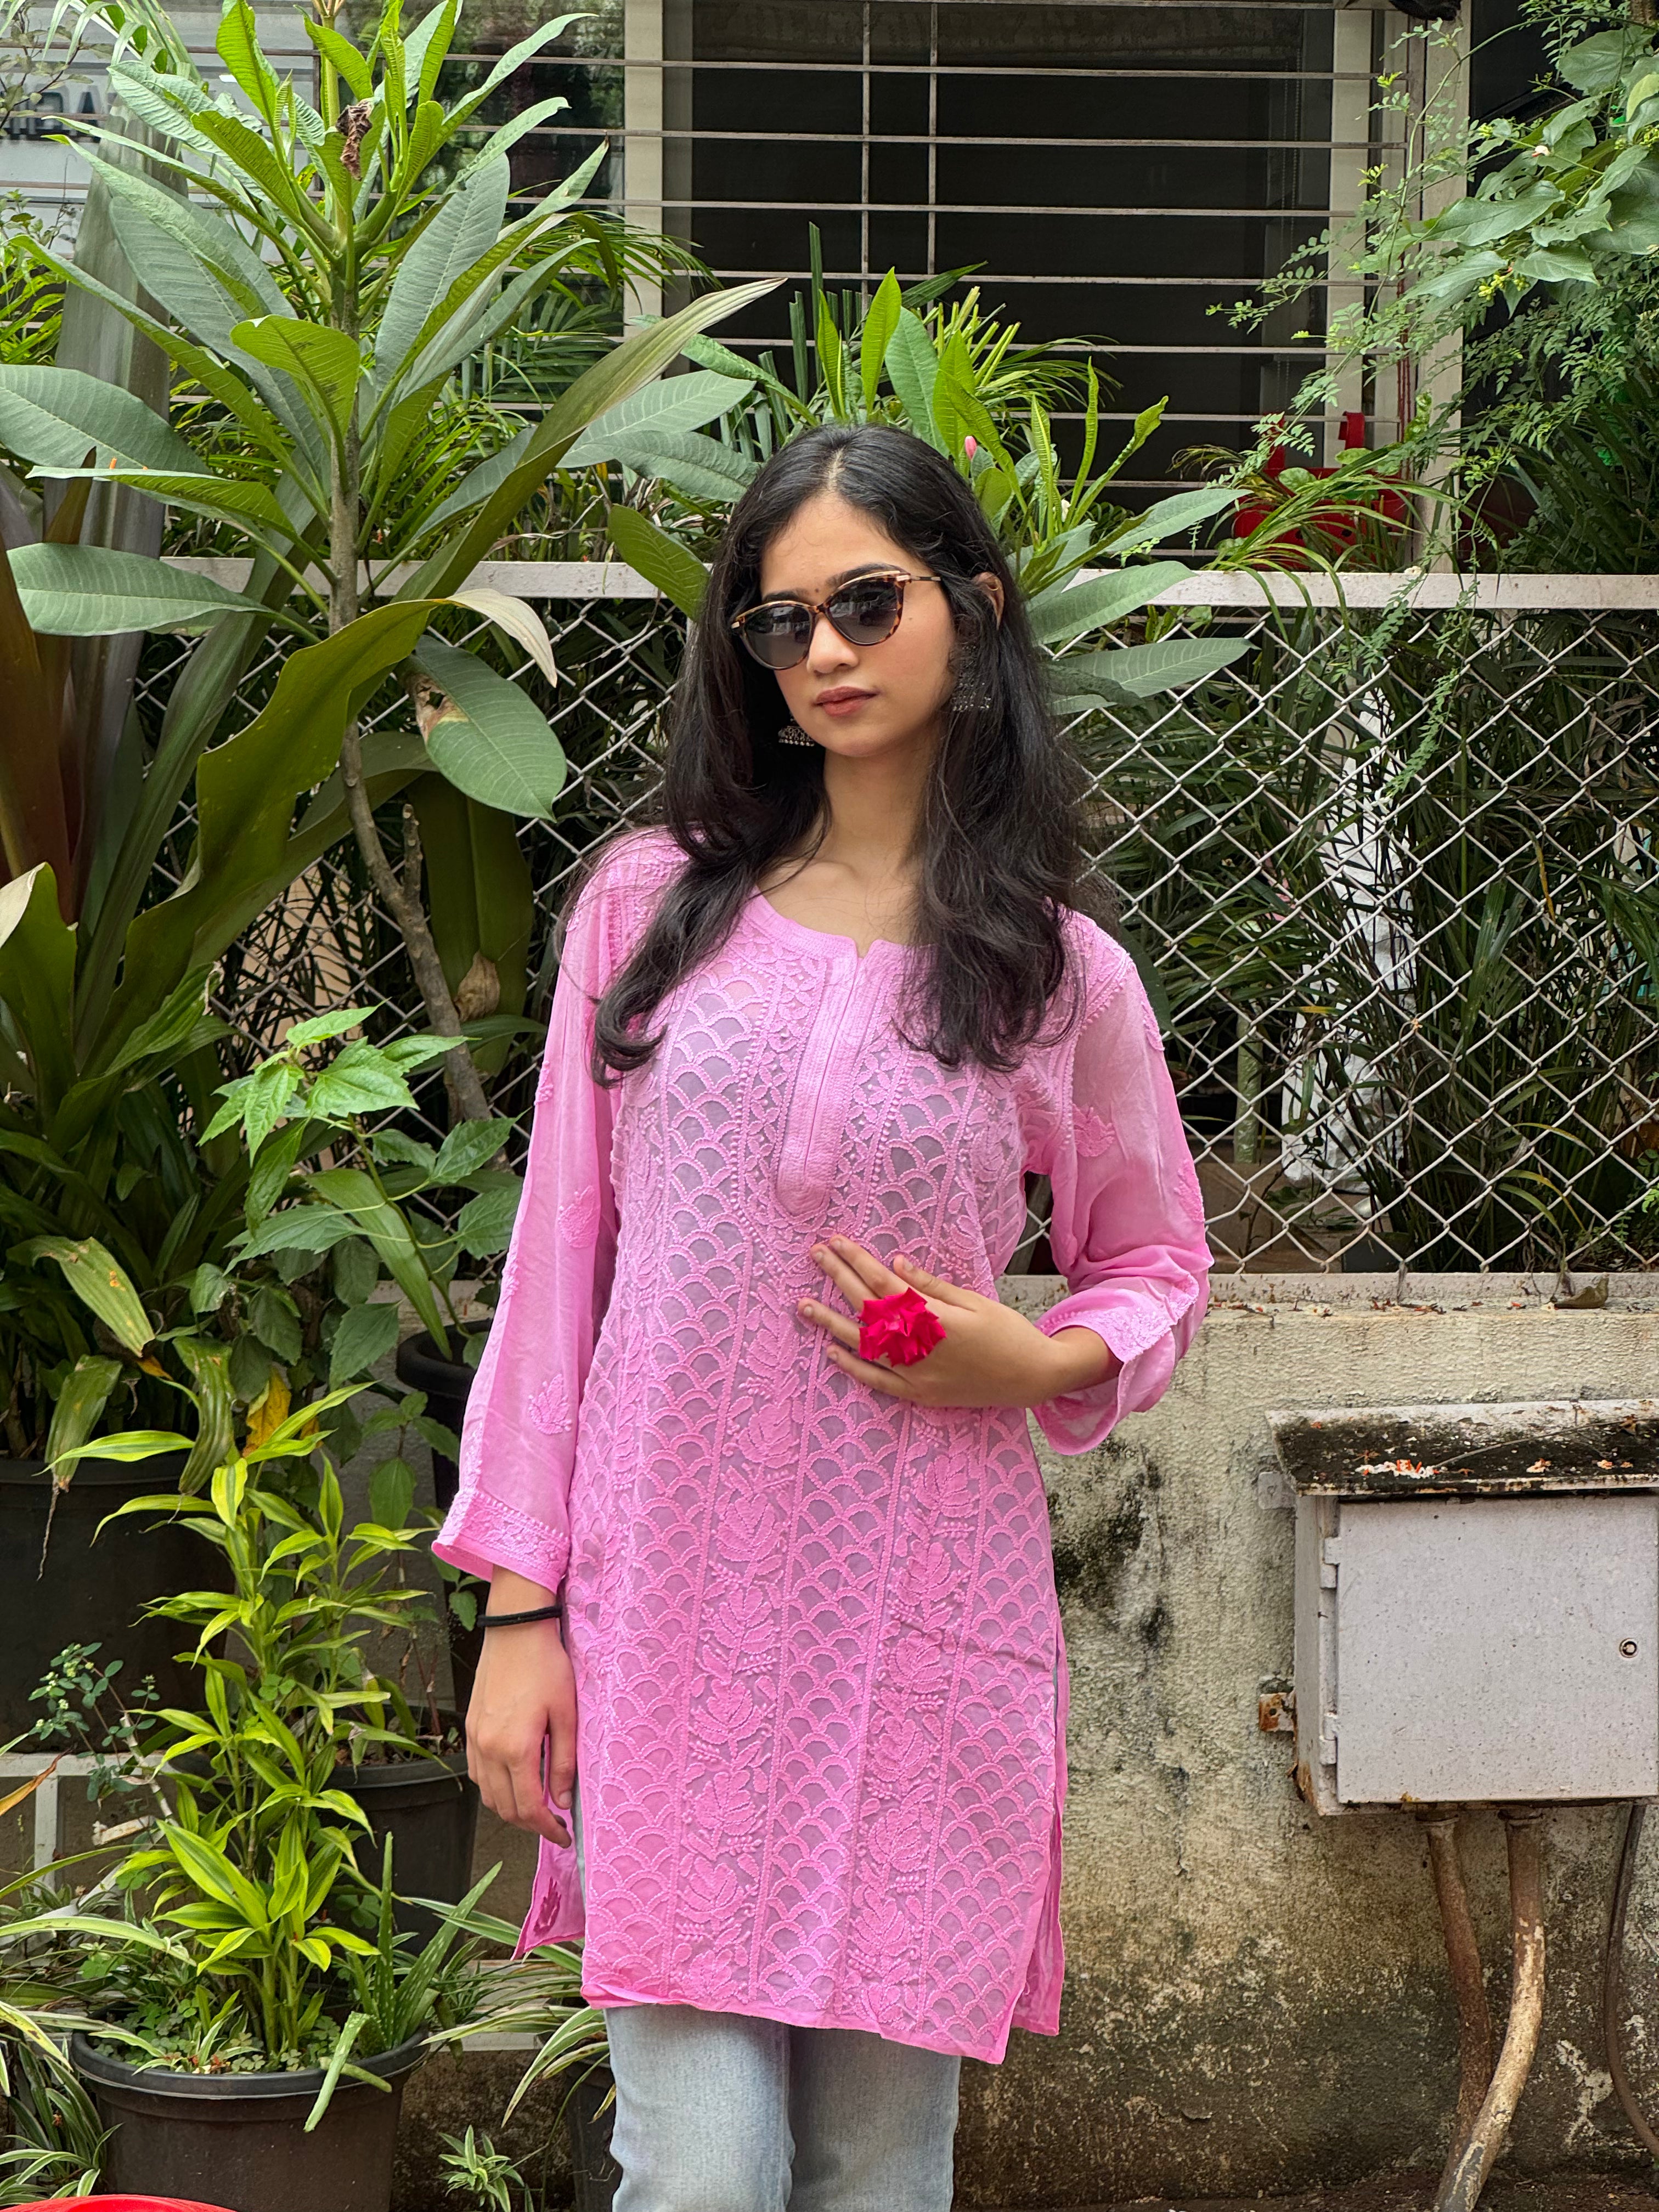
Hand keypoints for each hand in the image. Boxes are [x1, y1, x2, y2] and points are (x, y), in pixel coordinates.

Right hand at [465, 1569, 576, 1846]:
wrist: (515, 1631)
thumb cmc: (546, 1667)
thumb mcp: (567, 1714)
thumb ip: (564, 1762)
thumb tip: (563, 1801)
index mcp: (516, 1748)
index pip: (529, 1808)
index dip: (547, 1829)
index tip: (564, 1835)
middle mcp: (489, 1749)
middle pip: (505, 1808)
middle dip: (530, 1824)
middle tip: (554, 1824)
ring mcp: (475, 1739)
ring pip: (487, 1795)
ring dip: (510, 1809)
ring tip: (536, 1805)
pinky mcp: (470, 1728)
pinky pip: (477, 1774)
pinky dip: (494, 1788)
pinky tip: (513, 1780)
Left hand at [798, 1236, 1117, 1409]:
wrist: (1033, 1377)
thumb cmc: (1008, 1333)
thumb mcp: (974, 1301)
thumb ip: (932, 1286)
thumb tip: (896, 1263)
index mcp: (937, 1318)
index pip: (886, 1285)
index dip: (859, 1262)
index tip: (837, 1242)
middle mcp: (922, 1347)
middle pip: (869, 1309)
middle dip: (840, 1279)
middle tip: (816, 1255)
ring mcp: (918, 1374)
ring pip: (866, 1346)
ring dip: (833, 1323)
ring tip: (804, 1306)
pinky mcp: (920, 1394)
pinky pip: (879, 1382)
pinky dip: (855, 1368)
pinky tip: (833, 1352)